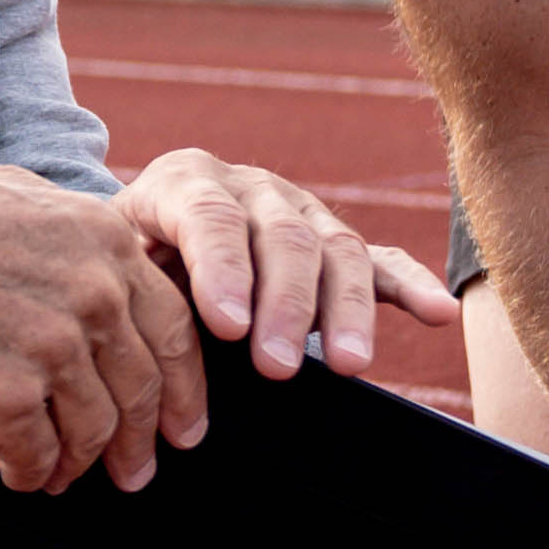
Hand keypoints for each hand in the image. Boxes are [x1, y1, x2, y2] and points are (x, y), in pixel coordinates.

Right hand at [0, 159, 211, 492]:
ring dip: (79, 462)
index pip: (174, 329)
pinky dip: (32, 473)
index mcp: (101, 242)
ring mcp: (49, 349)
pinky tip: (19, 474)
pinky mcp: (3, 400)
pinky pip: (38, 456)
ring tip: (60, 475)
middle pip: (141, 389)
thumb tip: (111, 280)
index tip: (184, 427)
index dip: (185, 388)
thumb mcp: (16, 199)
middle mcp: (90, 295)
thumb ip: (75, 246)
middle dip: (140, 442)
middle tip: (135, 473)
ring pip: (92, 431)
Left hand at [120, 148, 458, 379]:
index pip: (211, 216)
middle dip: (285, 306)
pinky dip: (410, 286)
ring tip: (348, 365)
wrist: (141, 236)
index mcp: (185, 182)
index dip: (223, 270)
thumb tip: (154, 355)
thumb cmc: (123, 261)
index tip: (229, 328)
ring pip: (337, 251)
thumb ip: (135, 290)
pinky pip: (379, 260)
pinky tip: (437, 312)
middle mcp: (252, 189)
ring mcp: (301, 212)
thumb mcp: (110, 263)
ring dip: (346, 311)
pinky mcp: (334, 243)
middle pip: (284, 238)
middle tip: (277, 366)